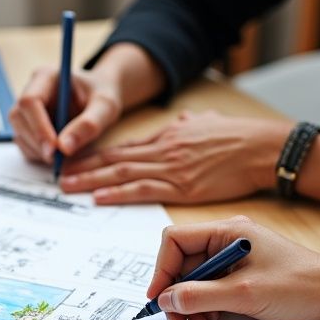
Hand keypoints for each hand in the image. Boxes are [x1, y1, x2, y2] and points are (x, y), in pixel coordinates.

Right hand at [10, 65, 124, 164]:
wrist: (99, 101)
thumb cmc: (103, 97)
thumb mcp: (106, 107)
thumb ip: (89, 124)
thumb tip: (64, 147)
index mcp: (46, 76)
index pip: (30, 101)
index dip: (38, 126)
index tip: (54, 149)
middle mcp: (31, 90)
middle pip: (18, 117)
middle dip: (37, 142)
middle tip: (58, 160)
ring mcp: (26, 110)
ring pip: (19, 133)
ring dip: (37, 151)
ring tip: (63, 156)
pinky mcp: (27, 126)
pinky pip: (24, 144)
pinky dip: (38, 155)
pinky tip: (57, 154)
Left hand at [60, 110, 290, 204]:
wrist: (263, 147)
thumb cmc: (239, 137)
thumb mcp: (207, 123)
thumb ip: (189, 125)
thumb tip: (182, 121)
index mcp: (167, 137)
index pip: (124, 147)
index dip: (96, 154)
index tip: (74, 160)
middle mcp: (163, 150)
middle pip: (115, 159)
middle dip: (84, 167)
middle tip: (57, 175)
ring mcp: (171, 168)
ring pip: (123, 173)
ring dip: (92, 180)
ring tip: (68, 187)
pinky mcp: (182, 186)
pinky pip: (143, 190)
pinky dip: (119, 193)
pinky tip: (99, 197)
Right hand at [147, 216, 319, 319]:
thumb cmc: (299, 286)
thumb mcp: (244, 294)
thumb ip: (199, 296)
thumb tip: (165, 299)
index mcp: (227, 231)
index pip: (175, 241)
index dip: (161, 269)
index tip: (159, 297)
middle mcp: (228, 240)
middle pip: (183, 263)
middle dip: (176, 294)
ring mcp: (235, 257)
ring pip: (195, 279)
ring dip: (191, 304)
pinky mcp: (242, 274)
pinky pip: (211, 287)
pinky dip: (206, 306)